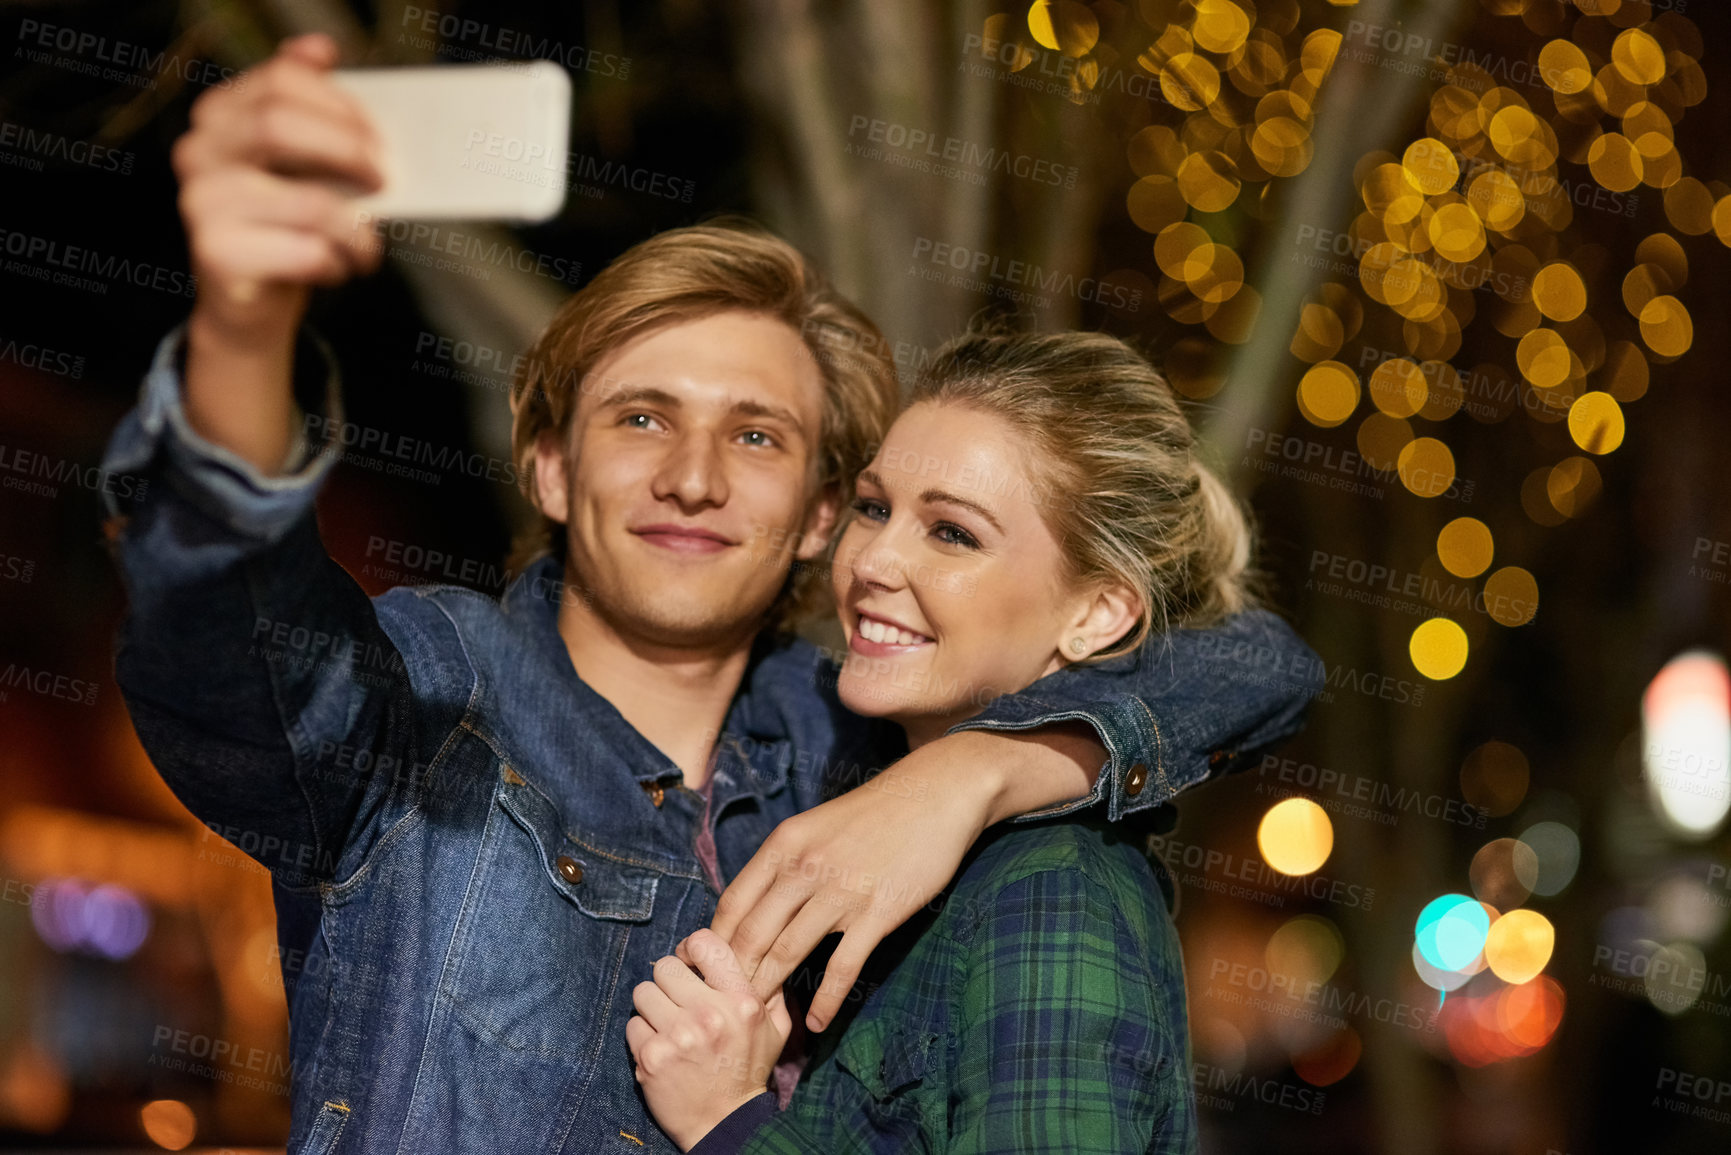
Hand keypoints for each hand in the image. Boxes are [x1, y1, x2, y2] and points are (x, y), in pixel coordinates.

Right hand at [174, 32, 384, 344]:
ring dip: (357, 229)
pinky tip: (339, 268)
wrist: (249, 301)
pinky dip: (338, 262)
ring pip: (308, 201)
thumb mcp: (300, 162)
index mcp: (220, 115)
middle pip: (280, 125)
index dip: (340, 105)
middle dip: (350, 152)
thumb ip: (309, 106)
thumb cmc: (284, 225)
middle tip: (386, 181)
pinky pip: (306, 251)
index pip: (280, 81)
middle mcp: (199, 151)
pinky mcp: (217, 253)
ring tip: (368, 246)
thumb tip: (319, 50)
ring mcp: (201, 202)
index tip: (379, 138)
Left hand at [626, 930, 792, 1151]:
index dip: (690, 948)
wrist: (726, 1124)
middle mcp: (710, 1014)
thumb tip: (755, 953)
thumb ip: (770, 988)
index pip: (704, 942)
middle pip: (665, 966)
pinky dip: (642, 1035)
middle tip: (677, 1002)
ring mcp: (678, 1036)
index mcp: (742, 1001)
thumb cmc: (748, 1071)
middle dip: (668, 983)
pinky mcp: (651, 1057)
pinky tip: (659, 1048)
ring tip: (667, 1026)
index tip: (689, 964)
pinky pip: (632, 1023)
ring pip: (643, 992)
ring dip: (652, 1007)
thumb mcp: (776, 1028)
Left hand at [710, 726, 1101, 1031]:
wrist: (935, 795)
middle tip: (723, 1007)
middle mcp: (805, 867)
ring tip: (758, 1021)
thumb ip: (784, 862)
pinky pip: (843, 967)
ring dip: (769, 992)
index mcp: (785, 844)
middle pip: (752, 934)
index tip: (706, 971)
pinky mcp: (878, 912)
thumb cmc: (874, 814)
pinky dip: (826, 1001)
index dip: (713, 944)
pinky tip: (816, 1022)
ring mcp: (842, 891)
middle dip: (733, 976)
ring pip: (788, 953)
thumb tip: (753, 905)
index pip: (733, 904)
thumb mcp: (815, 826)